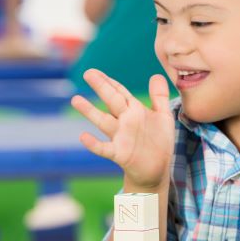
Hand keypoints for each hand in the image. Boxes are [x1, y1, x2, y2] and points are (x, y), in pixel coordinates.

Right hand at [71, 70, 174, 189]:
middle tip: (87, 73)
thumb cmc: (159, 141)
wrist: (157, 169)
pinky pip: (105, 148)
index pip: (118, 92)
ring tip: (76, 100)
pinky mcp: (120, 153)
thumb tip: (156, 75)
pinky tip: (83, 137)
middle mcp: (124, 121)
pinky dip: (94, 144)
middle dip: (101, 87)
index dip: (108, 81)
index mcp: (133, 110)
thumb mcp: (163, 116)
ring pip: (103, 121)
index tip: (94, 71)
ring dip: (90, 111)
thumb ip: (159, 97)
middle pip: (111, 101)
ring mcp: (120, 137)